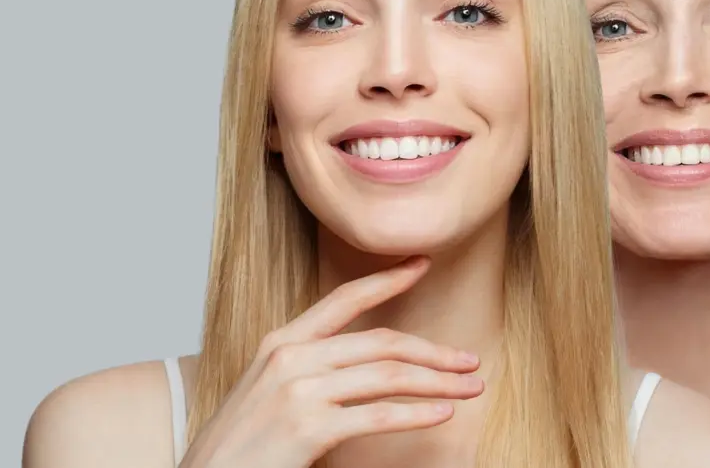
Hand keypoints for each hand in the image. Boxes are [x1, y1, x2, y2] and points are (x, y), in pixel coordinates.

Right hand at [178, 256, 482, 467]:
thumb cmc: (239, 445)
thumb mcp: (267, 391)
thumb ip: (309, 368)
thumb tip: (366, 366)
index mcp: (281, 342)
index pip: (344, 298)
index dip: (387, 279)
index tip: (422, 263)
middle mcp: (290, 358)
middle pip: (382, 343)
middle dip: (435, 352)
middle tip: (470, 361)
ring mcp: (298, 391)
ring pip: (389, 376)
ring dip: (439, 382)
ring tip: (470, 388)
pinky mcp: (308, 428)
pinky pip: (378, 415)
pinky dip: (418, 413)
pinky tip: (443, 414)